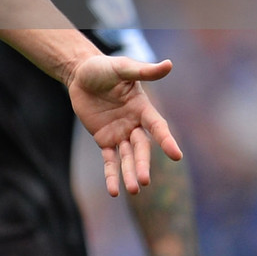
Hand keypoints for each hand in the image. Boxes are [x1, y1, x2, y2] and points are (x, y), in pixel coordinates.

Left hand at [67, 54, 182, 196]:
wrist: (80, 74)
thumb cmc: (103, 67)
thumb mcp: (122, 68)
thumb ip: (143, 71)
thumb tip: (168, 64)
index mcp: (143, 108)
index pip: (157, 127)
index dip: (166, 140)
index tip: (176, 155)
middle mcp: (134, 124)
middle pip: (141, 148)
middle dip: (142, 163)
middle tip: (144, 181)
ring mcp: (120, 133)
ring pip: (127, 157)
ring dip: (130, 173)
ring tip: (134, 190)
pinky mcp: (104, 139)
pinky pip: (110, 160)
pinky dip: (112, 175)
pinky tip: (115, 191)